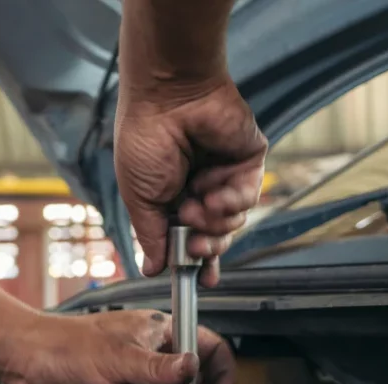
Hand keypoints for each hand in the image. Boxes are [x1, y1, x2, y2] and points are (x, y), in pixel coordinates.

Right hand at [114, 78, 267, 286]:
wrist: (167, 98)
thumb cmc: (144, 140)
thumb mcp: (139, 198)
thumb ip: (150, 236)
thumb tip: (152, 269)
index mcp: (171, 197)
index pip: (189, 238)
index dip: (197, 263)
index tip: (200, 282)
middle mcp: (200, 188)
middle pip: (216, 237)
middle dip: (207, 248)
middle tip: (194, 246)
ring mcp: (225, 174)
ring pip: (234, 221)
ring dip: (215, 220)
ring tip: (195, 202)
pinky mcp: (248, 160)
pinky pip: (248, 195)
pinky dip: (231, 199)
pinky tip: (213, 189)